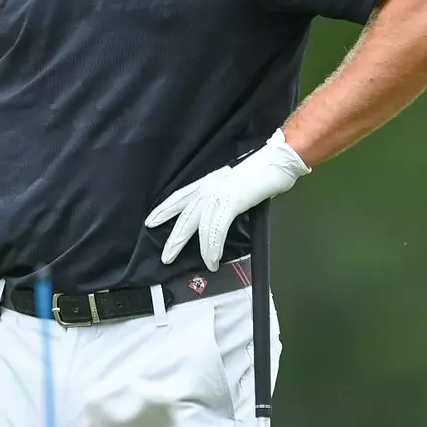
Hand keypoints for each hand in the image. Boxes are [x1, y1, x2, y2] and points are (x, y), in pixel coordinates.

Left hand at [144, 129, 310, 269]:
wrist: (275, 162)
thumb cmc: (259, 174)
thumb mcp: (232, 185)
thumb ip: (221, 198)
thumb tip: (217, 215)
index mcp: (207, 183)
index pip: (179, 197)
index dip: (164, 210)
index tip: (151, 221)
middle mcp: (208, 188)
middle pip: (185, 216)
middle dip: (174, 238)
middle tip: (166, 257)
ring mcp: (218, 194)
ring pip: (199, 226)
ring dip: (198, 249)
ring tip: (200, 264)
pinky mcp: (231, 202)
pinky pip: (217, 229)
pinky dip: (213, 246)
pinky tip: (213, 259)